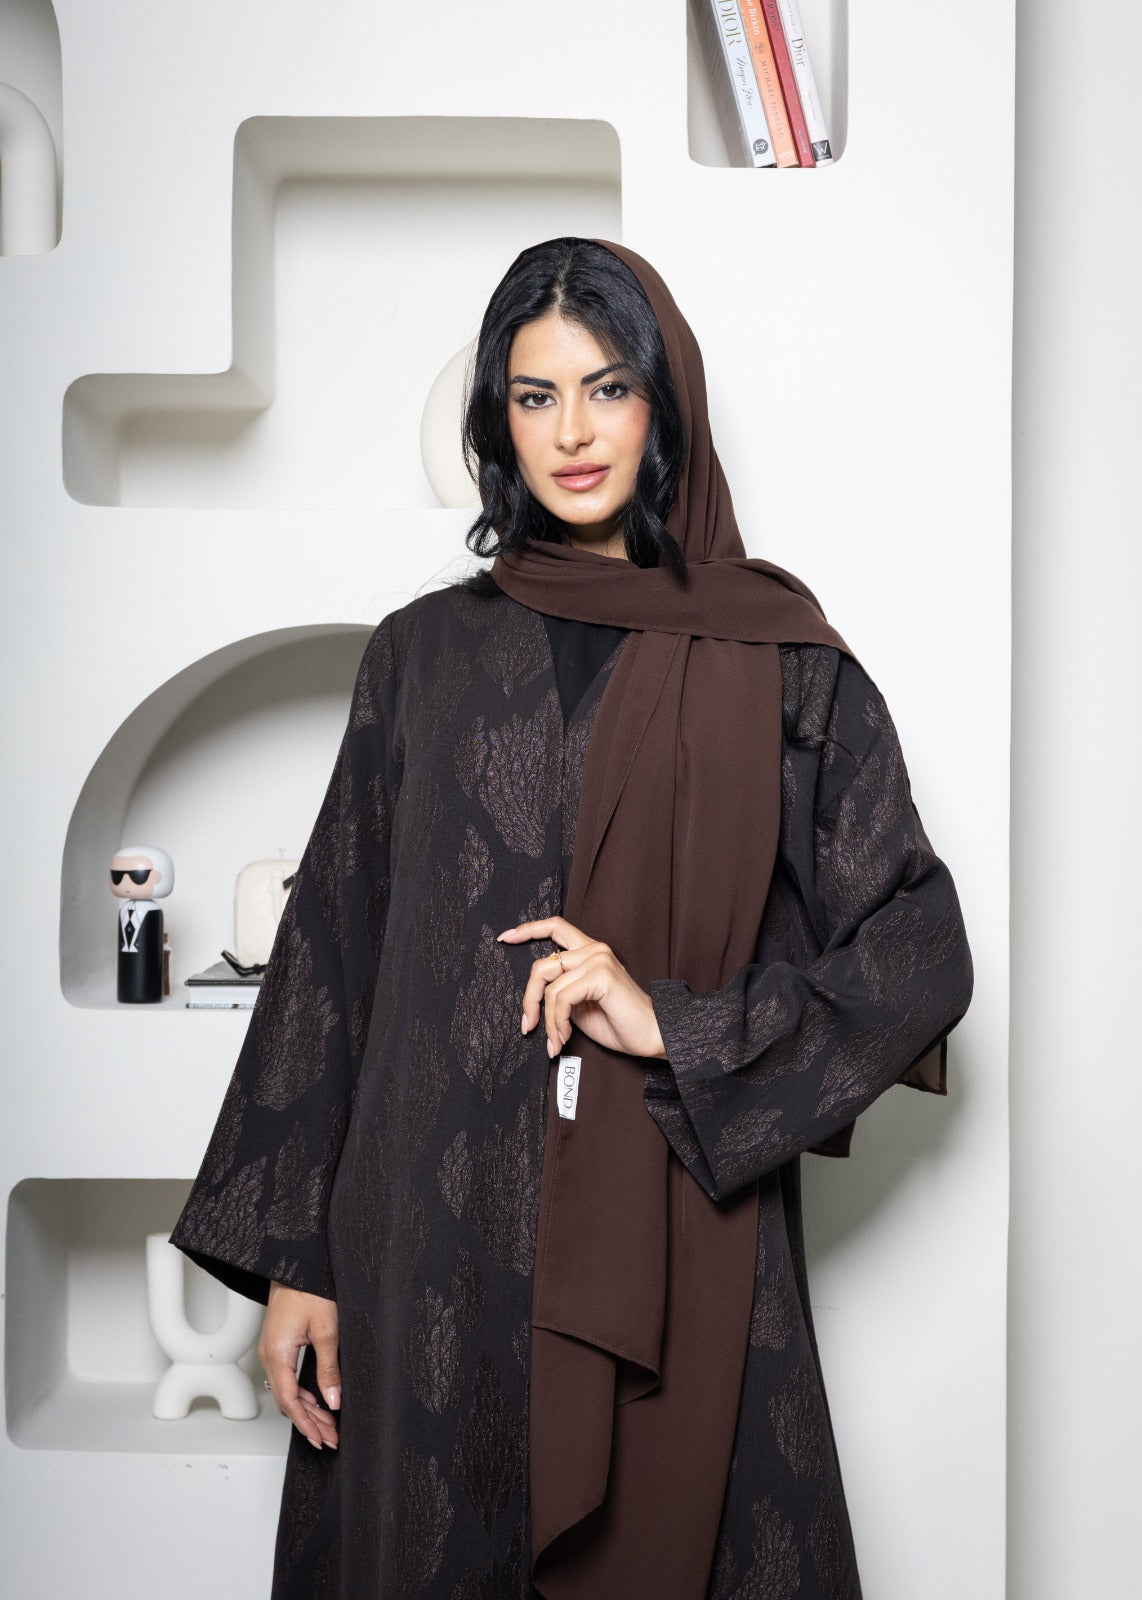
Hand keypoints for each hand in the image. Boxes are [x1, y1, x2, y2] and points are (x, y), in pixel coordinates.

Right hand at [258, 1282, 339, 1449]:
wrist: (298, 1264)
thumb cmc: (310, 1290)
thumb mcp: (327, 1330)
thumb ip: (329, 1368)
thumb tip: (333, 1401)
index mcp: (277, 1354)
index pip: (290, 1402)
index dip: (306, 1424)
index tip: (322, 1439)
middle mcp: (269, 1356)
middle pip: (287, 1401)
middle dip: (310, 1422)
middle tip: (331, 1438)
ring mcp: (272, 1350)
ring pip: (287, 1391)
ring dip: (307, 1409)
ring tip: (328, 1425)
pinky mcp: (278, 1345)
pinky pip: (287, 1378)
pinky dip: (302, 1394)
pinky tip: (317, 1402)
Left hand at [497, 915, 666, 1062]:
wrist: (652, 1035)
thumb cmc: (620, 1022)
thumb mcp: (580, 1004)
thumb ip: (561, 991)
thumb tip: (533, 1001)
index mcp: (590, 951)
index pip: (555, 927)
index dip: (527, 930)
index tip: (505, 938)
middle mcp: (594, 949)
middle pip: (542, 966)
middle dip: (529, 999)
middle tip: (527, 1025)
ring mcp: (598, 959)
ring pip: (549, 987)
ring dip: (547, 1021)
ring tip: (556, 1040)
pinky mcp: (601, 975)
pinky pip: (561, 998)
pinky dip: (557, 1022)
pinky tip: (565, 1037)